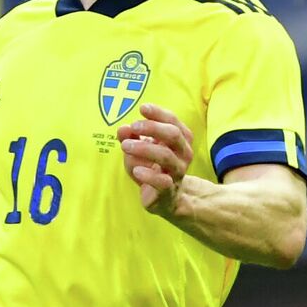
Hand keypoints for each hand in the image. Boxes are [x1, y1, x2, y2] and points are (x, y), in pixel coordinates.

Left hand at [116, 102, 193, 216]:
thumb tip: (123, 128)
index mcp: (180, 139)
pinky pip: (161, 181)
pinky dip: (148, 174)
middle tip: (133, 126)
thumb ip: (130, 137)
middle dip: (152, 128)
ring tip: (125, 146)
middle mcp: (183, 153)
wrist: (164, 197)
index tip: (142, 108)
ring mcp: (177, 172)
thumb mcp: (138, 149)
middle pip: (173, 134)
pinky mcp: (168, 190)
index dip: (158, 113)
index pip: (173, 121)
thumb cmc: (152, 167)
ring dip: (144, 148)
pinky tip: (136, 170)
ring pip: (166, 156)